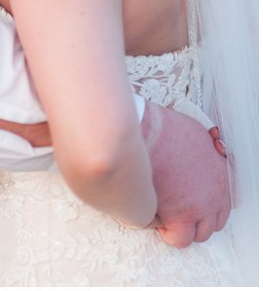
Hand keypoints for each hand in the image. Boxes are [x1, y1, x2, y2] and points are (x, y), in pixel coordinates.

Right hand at [142, 101, 230, 246]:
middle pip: (208, 225)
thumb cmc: (162, 127)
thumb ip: (206, 149)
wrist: (141, 132)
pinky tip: (148, 213)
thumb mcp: (196, 133)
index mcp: (221, 176)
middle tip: (172, 208)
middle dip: (191, 219)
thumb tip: (208, 146)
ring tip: (158, 213)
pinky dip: (160, 229)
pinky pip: (172, 236)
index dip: (203, 206)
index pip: (222, 206)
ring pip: (192, 236)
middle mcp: (213, 197)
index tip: (189, 200)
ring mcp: (195, 208)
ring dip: (176, 227)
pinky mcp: (175, 216)